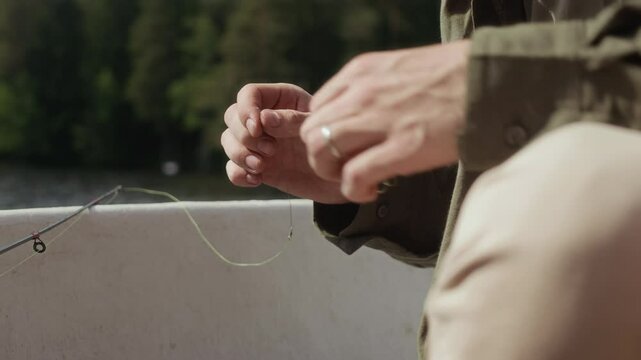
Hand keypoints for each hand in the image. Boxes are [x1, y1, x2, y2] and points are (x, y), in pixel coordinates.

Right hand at [221, 83, 347, 203]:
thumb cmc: (338, 146)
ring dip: (239, 154)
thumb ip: (294, 121)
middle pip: (232, 117)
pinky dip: (238, 174)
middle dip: (244, 135)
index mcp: (282, 100)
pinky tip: (256, 180)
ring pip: (228, 141)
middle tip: (270, 150)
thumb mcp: (322, 129)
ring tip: (261, 167)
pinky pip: (232, 168)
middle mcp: (266, 119)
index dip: (246, 109)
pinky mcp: (258, 167)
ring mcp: (260, 144)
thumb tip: (263, 118)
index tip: (257, 128)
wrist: (343, 181)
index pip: (249, 94)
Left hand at [300, 40, 469, 202]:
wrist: (492, 81)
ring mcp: (379, 120)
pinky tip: (371, 191)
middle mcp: (362, 93)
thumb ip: (374, 88)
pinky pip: (353, 176)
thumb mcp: (401, 68)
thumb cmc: (455, 76)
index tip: (344, 145)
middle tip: (345, 166)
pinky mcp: (401, 148)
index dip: (325, 132)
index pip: (317, 107)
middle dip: (322, 155)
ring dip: (333, 174)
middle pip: (311, 132)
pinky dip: (354, 190)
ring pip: (321, 153)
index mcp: (361, 72)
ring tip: (357, 179)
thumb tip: (362, 114)